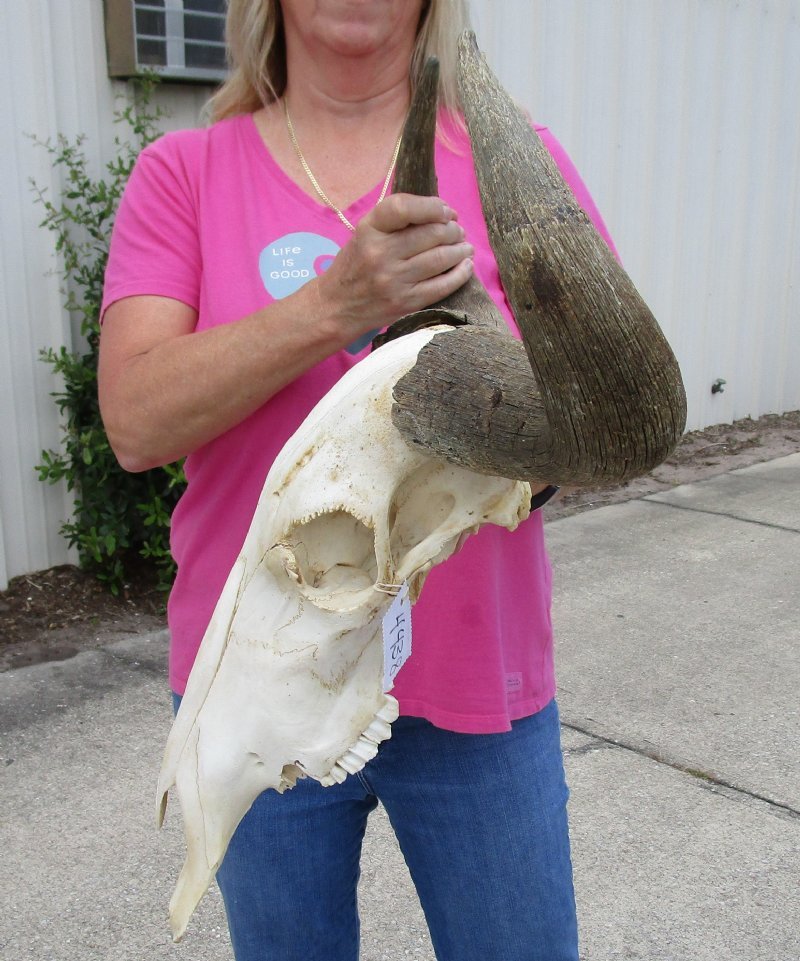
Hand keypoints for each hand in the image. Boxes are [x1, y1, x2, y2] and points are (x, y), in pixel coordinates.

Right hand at [315, 193, 474, 341]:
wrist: (337, 306)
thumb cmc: (356, 264)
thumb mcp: (365, 233)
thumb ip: (396, 220)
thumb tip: (443, 213)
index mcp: (369, 230)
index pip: (404, 207)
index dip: (432, 206)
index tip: (445, 211)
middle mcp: (380, 253)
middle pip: (430, 234)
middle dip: (452, 230)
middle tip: (457, 231)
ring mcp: (394, 280)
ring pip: (440, 258)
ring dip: (460, 250)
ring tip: (464, 247)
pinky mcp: (405, 302)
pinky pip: (442, 286)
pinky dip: (460, 274)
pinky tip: (465, 266)